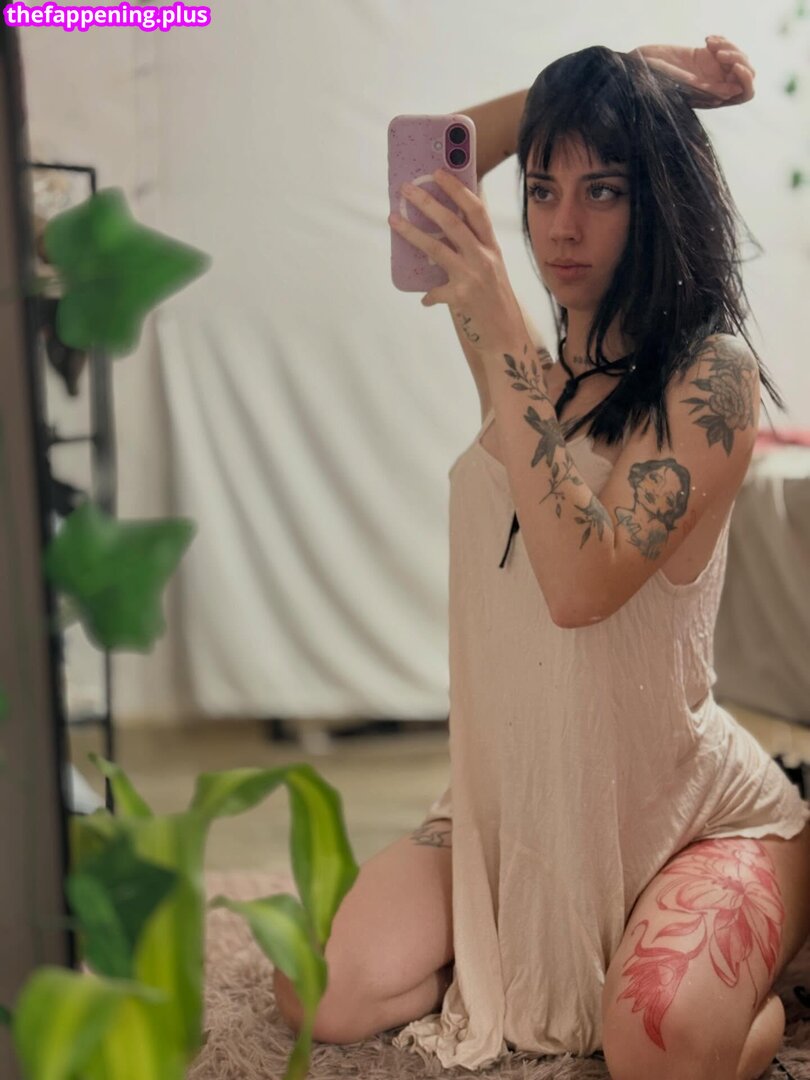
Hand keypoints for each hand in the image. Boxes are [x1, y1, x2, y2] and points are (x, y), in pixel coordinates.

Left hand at [388, 170, 524, 356]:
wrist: (507, 339)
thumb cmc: (496, 303)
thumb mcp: (492, 271)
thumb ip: (473, 253)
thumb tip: (442, 236)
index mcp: (493, 249)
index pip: (476, 210)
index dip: (457, 189)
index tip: (439, 173)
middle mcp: (485, 258)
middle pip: (452, 222)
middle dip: (427, 202)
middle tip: (407, 189)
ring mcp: (473, 277)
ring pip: (436, 247)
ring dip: (412, 232)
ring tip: (393, 220)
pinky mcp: (462, 298)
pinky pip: (435, 291)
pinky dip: (429, 295)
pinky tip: (426, 299)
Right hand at [632, 36, 754, 108]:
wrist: (639, 66)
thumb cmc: (654, 79)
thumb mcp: (679, 84)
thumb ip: (706, 89)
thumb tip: (733, 91)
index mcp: (712, 99)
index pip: (745, 93)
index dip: (745, 79)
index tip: (734, 67)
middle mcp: (715, 86)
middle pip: (747, 73)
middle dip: (740, 59)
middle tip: (720, 53)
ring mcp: (712, 69)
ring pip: (739, 57)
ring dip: (730, 46)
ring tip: (710, 44)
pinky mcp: (707, 55)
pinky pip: (728, 45)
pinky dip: (722, 39)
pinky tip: (707, 39)